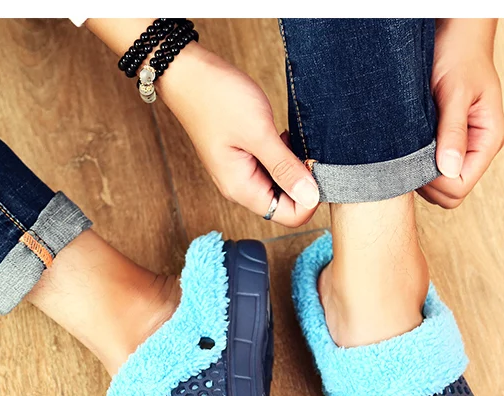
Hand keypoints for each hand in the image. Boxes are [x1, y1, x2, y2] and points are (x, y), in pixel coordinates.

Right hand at [159, 43, 318, 226]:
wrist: (188, 73)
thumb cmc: (217, 99)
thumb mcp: (258, 133)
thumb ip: (285, 168)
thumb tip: (311, 197)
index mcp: (242, 189)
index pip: (290, 215)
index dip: (310, 198)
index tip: (315, 167)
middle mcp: (241, 187)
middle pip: (287, 203)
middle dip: (303, 181)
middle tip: (306, 150)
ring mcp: (241, 172)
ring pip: (281, 184)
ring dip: (293, 166)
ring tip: (290, 139)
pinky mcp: (244, 157)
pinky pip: (272, 167)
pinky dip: (284, 155)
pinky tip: (282, 135)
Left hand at [418, 19, 503, 208]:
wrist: (454, 36)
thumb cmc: (459, 56)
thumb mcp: (454, 92)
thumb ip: (453, 131)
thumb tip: (449, 169)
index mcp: (488, 140)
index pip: (461, 186)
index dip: (436, 182)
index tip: (416, 160)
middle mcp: (477, 149)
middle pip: (450, 194)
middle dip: (427, 182)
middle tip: (407, 156)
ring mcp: (462, 149)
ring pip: (439, 186)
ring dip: (420, 173)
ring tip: (408, 147)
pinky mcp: (446, 144)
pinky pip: (431, 169)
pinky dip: (417, 164)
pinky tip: (408, 146)